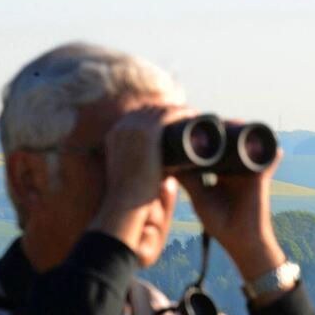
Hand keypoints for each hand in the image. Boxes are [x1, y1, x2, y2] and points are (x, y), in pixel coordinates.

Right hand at [89, 105, 193, 265]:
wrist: (126, 203)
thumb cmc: (133, 196)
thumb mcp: (136, 174)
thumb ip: (147, 165)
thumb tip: (165, 169)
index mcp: (116, 133)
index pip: (141, 117)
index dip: (160, 117)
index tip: (177, 122)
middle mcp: (122, 126)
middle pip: (152, 111)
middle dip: (172, 112)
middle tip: (191, 117)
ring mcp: (134, 127)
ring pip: (163, 110)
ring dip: (181, 111)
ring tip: (198, 117)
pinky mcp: (148, 131)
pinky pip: (170, 114)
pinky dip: (185, 113)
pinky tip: (197, 116)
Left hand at [177, 120, 286, 281]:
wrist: (244, 240)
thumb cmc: (222, 223)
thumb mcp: (200, 198)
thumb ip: (189, 180)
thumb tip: (169, 162)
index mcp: (220, 172)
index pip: (211, 148)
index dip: (201, 138)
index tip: (188, 126)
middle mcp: (235, 168)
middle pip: (227, 141)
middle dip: (217, 128)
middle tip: (202, 117)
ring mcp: (249, 170)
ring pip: (244, 143)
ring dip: (236, 130)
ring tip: (224, 120)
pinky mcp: (261, 175)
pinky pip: (266, 155)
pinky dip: (263, 143)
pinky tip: (253, 131)